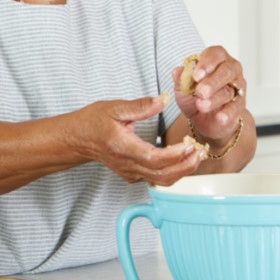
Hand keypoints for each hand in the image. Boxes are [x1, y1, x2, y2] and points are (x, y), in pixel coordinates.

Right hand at [73, 94, 204, 184]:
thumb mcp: (114, 107)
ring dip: (183, 171)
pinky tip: (183, 158)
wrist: (78, 139)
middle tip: (201, 150)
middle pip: (162, 175)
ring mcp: (130, 173)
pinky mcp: (132, 175)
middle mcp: (127, 165)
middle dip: (186, 165)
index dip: (175, 154)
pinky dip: (174, 171)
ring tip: (197, 155)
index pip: (154, 158)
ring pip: (162, 181)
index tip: (190, 143)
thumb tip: (164, 99)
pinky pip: (157, 179)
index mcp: (123, 147)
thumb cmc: (93, 121)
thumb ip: (141, 105)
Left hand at [174, 45, 246, 145]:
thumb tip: (177, 71)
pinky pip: (235, 107)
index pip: (215, 54)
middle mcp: (230, 69)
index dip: (206, 64)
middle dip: (212, 82)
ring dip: (214, 99)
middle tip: (200, 92)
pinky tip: (220, 117)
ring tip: (201, 106)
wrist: (204, 118)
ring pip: (228, 91)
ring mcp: (237, 87)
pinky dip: (227, 113)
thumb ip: (181, 79)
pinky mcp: (240, 104)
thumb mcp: (183, 88)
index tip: (196, 76)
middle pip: (226, 71)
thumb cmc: (194, 96)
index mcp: (216, 59)